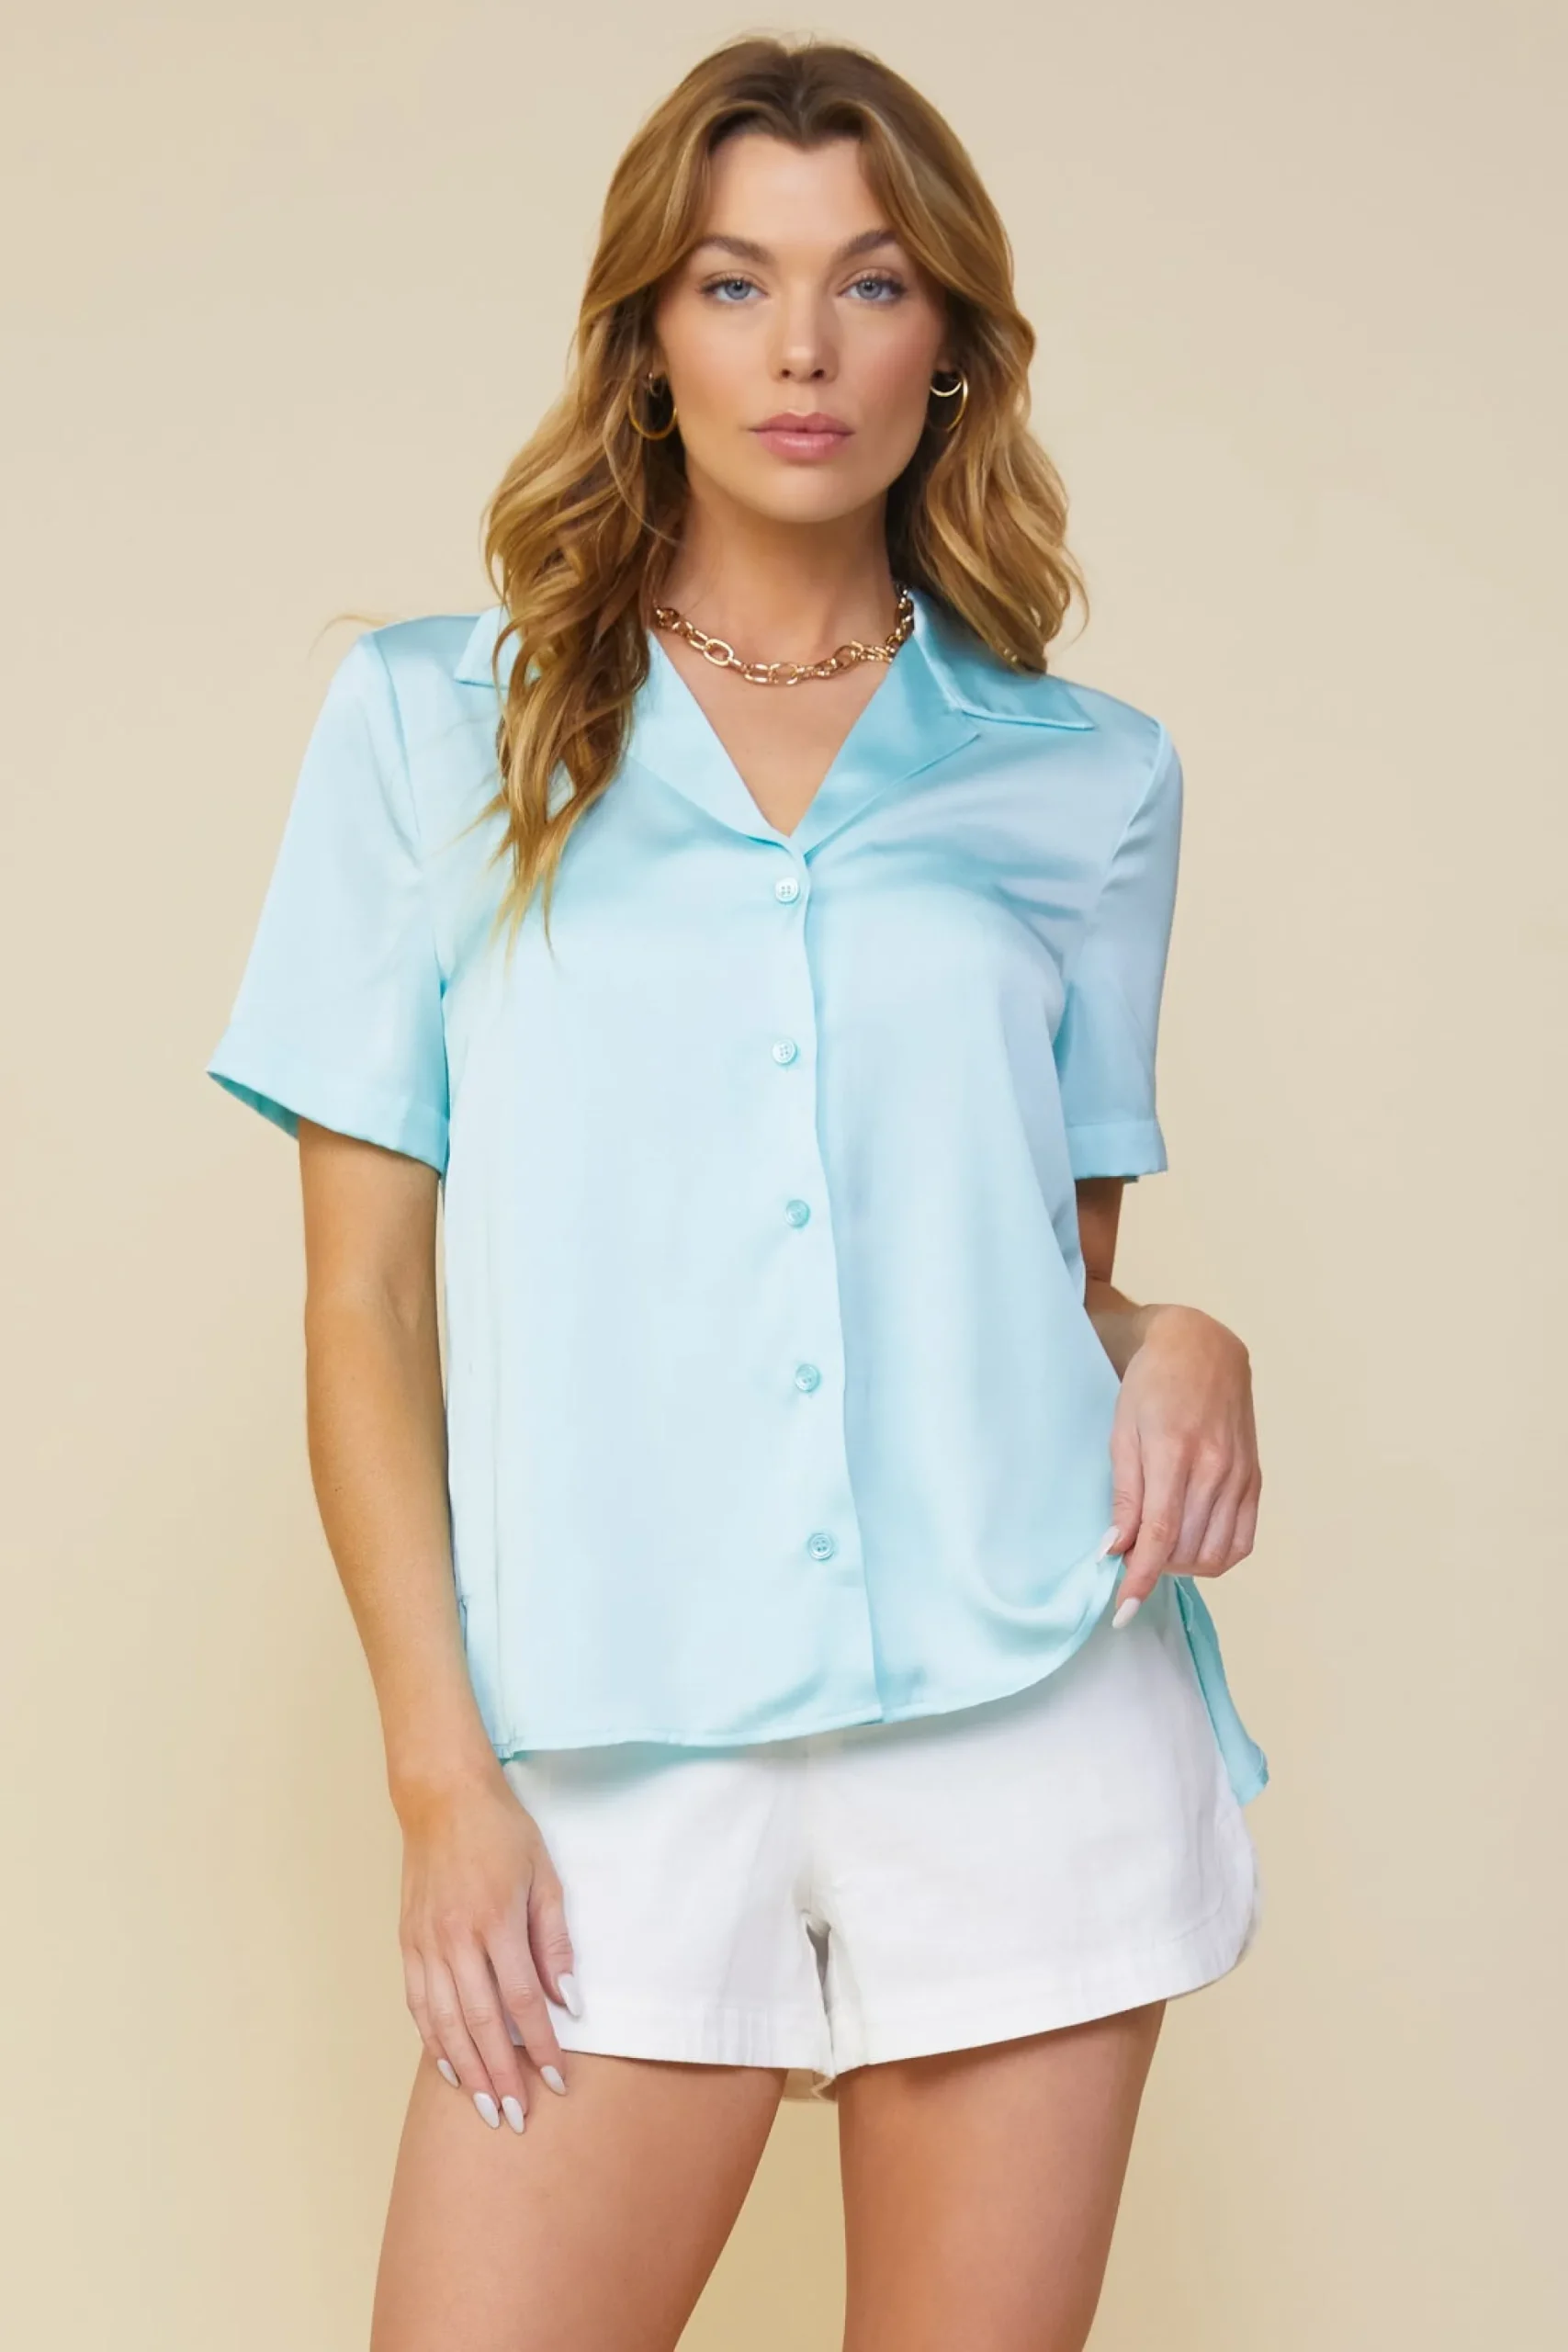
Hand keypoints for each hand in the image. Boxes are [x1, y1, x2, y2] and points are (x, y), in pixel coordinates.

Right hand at [396, 1767, 579, 2132]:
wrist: (442, 1797)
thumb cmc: (501, 1831)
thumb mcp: (545, 1875)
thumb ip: (556, 1940)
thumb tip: (570, 2000)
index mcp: (495, 1920)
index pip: (523, 2001)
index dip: (540, 2046)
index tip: (557, 2081)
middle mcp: (455, 1938)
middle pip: (481, 2023)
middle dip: (500, 2075)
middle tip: (517, 2117)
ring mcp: (425, 1943)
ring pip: (444, 2023)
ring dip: (465, 2070)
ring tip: (483, 2106)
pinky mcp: (407, 1942)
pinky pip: (418, 2004)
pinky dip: (432, 2040)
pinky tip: (447, 2066)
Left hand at [1104, 1304, 1260, 1623]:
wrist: (1203, 1349)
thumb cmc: (1152, 1385)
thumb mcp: (1123, 1431)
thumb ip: (1123, 1493)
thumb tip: (1115, 1550)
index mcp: (1175, 1452)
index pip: (1158, 1535)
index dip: (1139, 1578)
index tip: (1122, 1610)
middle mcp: (1215, 1469)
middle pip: (1185, 1549)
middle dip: (1153, 1566)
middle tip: (1130, 1553)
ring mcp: (1241, 1476)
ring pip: (1215, 1553)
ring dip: (1182, 1564)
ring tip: (1159, 1544)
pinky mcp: (1256, 1480)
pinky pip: (1242, 1542)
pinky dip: (1216, 1557)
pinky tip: (1192, 1545)